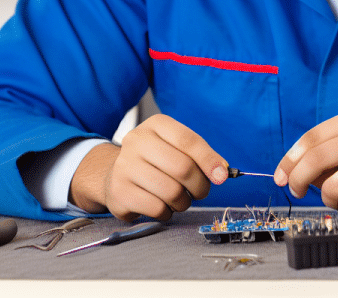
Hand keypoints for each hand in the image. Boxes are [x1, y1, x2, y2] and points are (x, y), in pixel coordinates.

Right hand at [69, 114, 229, 220]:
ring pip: (171, 191)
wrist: (115, 173)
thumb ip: (201, 156)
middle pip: (182, 168)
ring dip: (184, 202)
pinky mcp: (119, 192)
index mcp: (156, 124)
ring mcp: (125, 166)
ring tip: (181, 199)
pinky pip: (157, 208)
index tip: (222, 176)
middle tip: (201, 191)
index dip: (209, 160)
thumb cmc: (155, 160)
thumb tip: (222, 172)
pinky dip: (168, 212)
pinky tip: (164, 206)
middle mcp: (137, 141)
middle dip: (200, 185)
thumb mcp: (176, 147)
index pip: (188, 140)